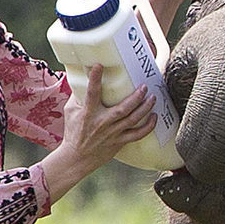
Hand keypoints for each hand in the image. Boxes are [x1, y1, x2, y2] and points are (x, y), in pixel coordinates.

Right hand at [43, 66, 156, 200]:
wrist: (77, 158)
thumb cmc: (73, 133)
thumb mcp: (71, 111)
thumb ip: (78, 96)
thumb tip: (83, 78)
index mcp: (88, 113)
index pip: (92, 93)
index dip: (94, 78)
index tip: (99, 65)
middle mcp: (102, 123)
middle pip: (123, 108)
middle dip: (136, 96)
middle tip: (144, 86)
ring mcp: (113, 133)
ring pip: (133, 120)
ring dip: (145, 108)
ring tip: (152, 97)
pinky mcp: (120, 142)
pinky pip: (138, 135)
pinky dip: (148, 127)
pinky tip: (154, 117)